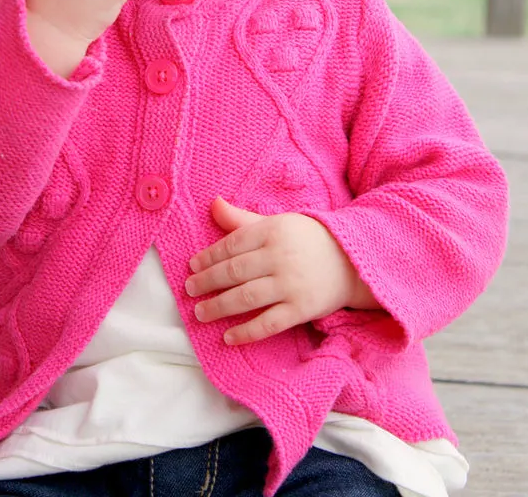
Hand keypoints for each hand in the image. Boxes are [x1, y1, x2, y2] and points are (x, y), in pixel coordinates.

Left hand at [186, 197, 379, 344]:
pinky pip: (269, 323)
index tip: (192, 266)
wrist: (352, 262)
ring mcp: (291, 284)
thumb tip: (212, 204)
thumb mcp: (276, 223)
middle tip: (189, 290)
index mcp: (272, 231)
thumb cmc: (306, 240)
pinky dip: (246, 332)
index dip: (209, 257)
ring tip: (200, 313)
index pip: (232, 245)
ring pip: (247, 298)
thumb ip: (242, 219)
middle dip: (208, 281)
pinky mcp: (301, 309)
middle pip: (235, 271)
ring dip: (219, 307)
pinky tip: (228, 337)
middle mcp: (280, 257)